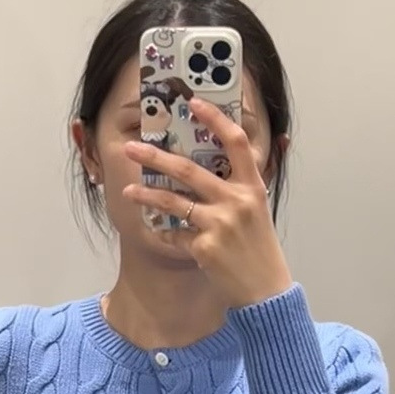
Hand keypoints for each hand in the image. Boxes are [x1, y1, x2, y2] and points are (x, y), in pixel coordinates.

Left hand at [123, 96, 295, 311]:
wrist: (266, 290)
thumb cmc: (259, 248)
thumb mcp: (258, 210)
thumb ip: (239, 186)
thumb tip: (217, 163)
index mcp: (252, 187)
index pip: (235, 142)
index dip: (215, 118)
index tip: (193, 103)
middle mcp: (236, 201)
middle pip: (189, 170)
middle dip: (156, 156)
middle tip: (132, 147)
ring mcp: (220, 224)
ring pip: (174, 202)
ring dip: (147, 194)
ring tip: (128, 190)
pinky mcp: (205, 247)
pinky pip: (176, 234)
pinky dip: (167, 233)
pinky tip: (161, 232)